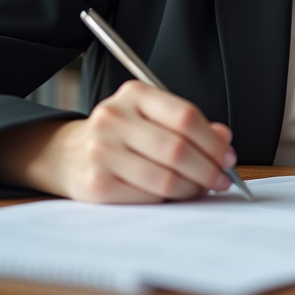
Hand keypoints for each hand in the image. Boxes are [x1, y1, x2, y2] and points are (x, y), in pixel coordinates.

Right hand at [0, 80, 237, 203]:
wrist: (67, 153)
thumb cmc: (121, 134)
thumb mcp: (152, 116)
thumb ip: (189, 124)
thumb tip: (224, 139)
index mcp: (134, 95)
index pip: (185, 117)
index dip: (213, 141)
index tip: (227, 156)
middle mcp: (113, 119)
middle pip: (177, 150)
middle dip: (208, 169)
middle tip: (221, 179)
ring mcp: (101, 152)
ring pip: (165, 178)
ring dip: (192, 189)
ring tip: (200, 189)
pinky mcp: (96, 184)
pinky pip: (147, 198)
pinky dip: (168, 200)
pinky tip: (173, 196)